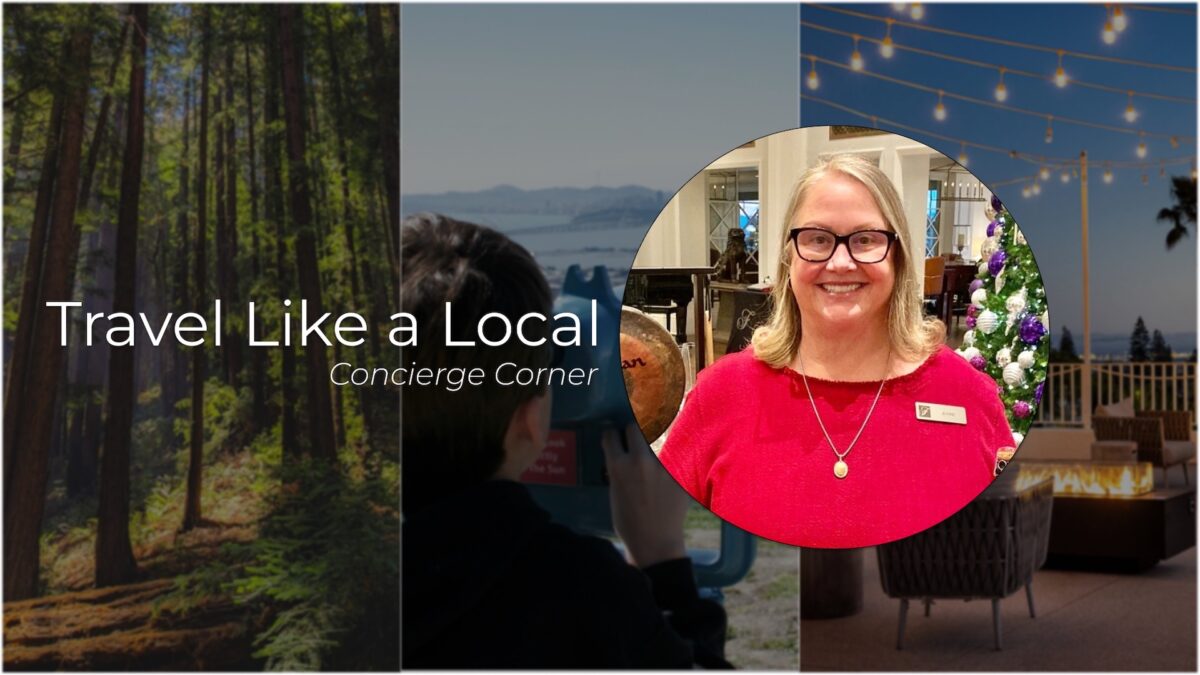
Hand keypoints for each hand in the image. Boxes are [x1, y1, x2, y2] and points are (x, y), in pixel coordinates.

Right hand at [602, 424, 688, 568]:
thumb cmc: (629, 523)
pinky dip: (670, 457)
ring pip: (657, 436)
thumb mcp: (614, 493)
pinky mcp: (679, 471)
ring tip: (654, 450)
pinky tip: (668, 465)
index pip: (611, 435)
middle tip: (635, 439)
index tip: (615, 438)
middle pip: (634, 427)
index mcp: (618, 466)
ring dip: (653, 442)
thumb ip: (617, 470)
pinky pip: (673, 454)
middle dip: (632, 431)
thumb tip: (620, 454)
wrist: (655, 543)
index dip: (612, 436)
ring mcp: (662, 464)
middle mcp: (640, 460)